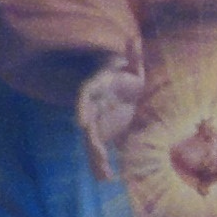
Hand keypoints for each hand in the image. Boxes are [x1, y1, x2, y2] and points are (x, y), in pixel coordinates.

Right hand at [73, 57, 141, 177]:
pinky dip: (101, 163)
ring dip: (96, 158)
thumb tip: (134, 38)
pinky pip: (100, 149)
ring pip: (92, 141)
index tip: (82, 123)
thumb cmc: (127, 76)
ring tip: (103, 175)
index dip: (82, 109)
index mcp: (97, 89)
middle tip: (98, 155)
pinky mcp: (103, 133)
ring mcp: (96, 122)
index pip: (85, 97)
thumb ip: (133, 56)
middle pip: (88, 125)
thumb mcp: (133, 67)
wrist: (124, 90)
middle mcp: (92, 107)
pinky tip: (107, 178)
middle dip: (92, 141)